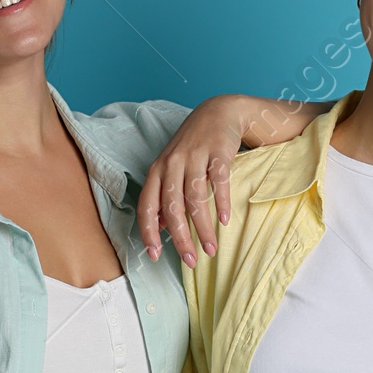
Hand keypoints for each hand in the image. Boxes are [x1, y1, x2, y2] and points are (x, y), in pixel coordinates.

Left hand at [138, 98, 247, 267]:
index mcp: (157, 171)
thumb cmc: (193, 146)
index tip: (155, 255)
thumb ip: (165, 196)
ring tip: (211, 249)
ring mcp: (195, 156)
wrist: (218, 112)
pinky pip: (218, 181)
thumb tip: (160, 228)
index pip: (147, 206)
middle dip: (180, 238)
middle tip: (190, 260)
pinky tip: (225, 221)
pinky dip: (221, 202)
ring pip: (195, 198)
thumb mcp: (172, 169)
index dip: (148, 232)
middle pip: (172, 206)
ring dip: (203, 228)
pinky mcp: (217, 152)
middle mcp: (172, 163)